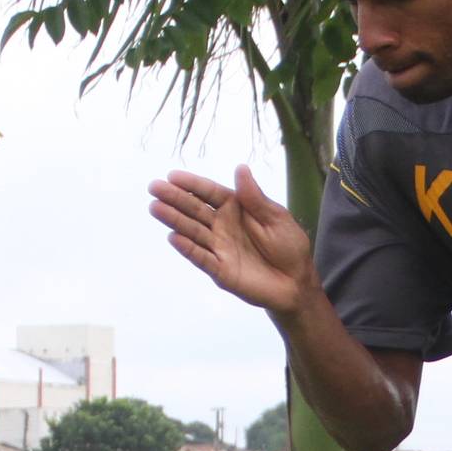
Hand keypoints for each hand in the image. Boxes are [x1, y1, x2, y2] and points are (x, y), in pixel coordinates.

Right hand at [148, 165, 314, 316]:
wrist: (296, 282)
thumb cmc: (288, 246)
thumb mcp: (276, 218)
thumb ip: (255, 198)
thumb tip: (240, 168)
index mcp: (236, 208)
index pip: (210, 193)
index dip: (192, 185)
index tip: (172, 176)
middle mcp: (222, 226)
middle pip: (195, 210)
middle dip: (175, 199)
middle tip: (154, 188)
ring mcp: (219, 248)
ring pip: (193, 231)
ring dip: (174, 220)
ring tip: (155, 207)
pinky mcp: (220, 270)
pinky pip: (201, 257)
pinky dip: (188, 248)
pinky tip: (173, 237)